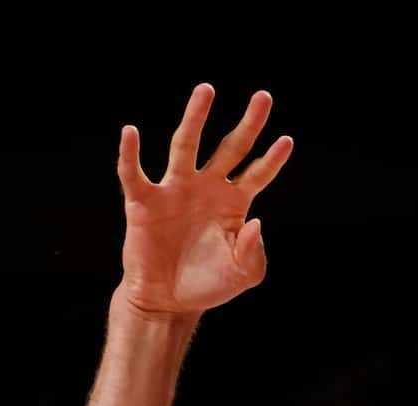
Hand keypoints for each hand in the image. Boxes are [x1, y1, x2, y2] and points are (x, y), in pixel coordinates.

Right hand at [117, 84, 292, 319]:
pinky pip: (134, 173)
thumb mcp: (242, 274)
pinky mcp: (144, 202)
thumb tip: (256, 222)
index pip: (256, 174)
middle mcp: (206, 189)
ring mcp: (175, 191)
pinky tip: (131, 132)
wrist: (169, 302)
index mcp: (232, 203)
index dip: (272, 159)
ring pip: (185, 146)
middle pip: (230, 148)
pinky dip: (130, 154)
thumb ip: (254, 252)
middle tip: (264, 97)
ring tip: (206, 91)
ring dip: (195, 118)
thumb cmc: (207, 285)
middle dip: (248, 124)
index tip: (287, 140)